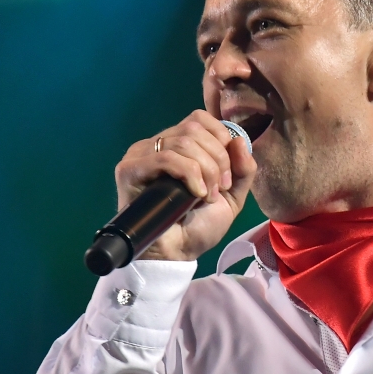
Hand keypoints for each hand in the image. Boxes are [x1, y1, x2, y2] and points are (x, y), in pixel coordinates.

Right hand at [115, 110, 256, 261]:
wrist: (177, 254)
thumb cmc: (198, 226)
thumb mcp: (231, 196)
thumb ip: (242, 169)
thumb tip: (239, 140)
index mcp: (178, 145)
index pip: (199, 119)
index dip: (221, 139)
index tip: (228, 176)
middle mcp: (157, 144)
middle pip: (194, 129)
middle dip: (217, 159)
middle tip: (219, 189)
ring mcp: (141, 155)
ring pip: (183, 142)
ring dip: (206, 170)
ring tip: (207, 196)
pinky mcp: (129, 170)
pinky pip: (166, 158)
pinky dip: (189, 174)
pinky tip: (195, 195)